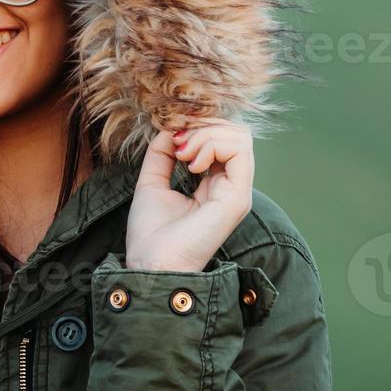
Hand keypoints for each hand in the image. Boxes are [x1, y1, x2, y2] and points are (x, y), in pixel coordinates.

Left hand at [124, 118, 254, 272]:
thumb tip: (170, 129)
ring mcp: (238, 193)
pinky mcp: (237, 198)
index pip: (224, 139)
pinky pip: (239, 152)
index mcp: (215, 185)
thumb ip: (162, 154)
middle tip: (176, 143)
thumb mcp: (152, 182)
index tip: (170, 135)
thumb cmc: (151, 233)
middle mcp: (232, 187)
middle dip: (203, 126)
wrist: (151, 265)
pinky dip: (211, 145)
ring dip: (205, 135)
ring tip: (182, 154)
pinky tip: (190, 163)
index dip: (198, 127)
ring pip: (240, 138)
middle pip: (236, 133)